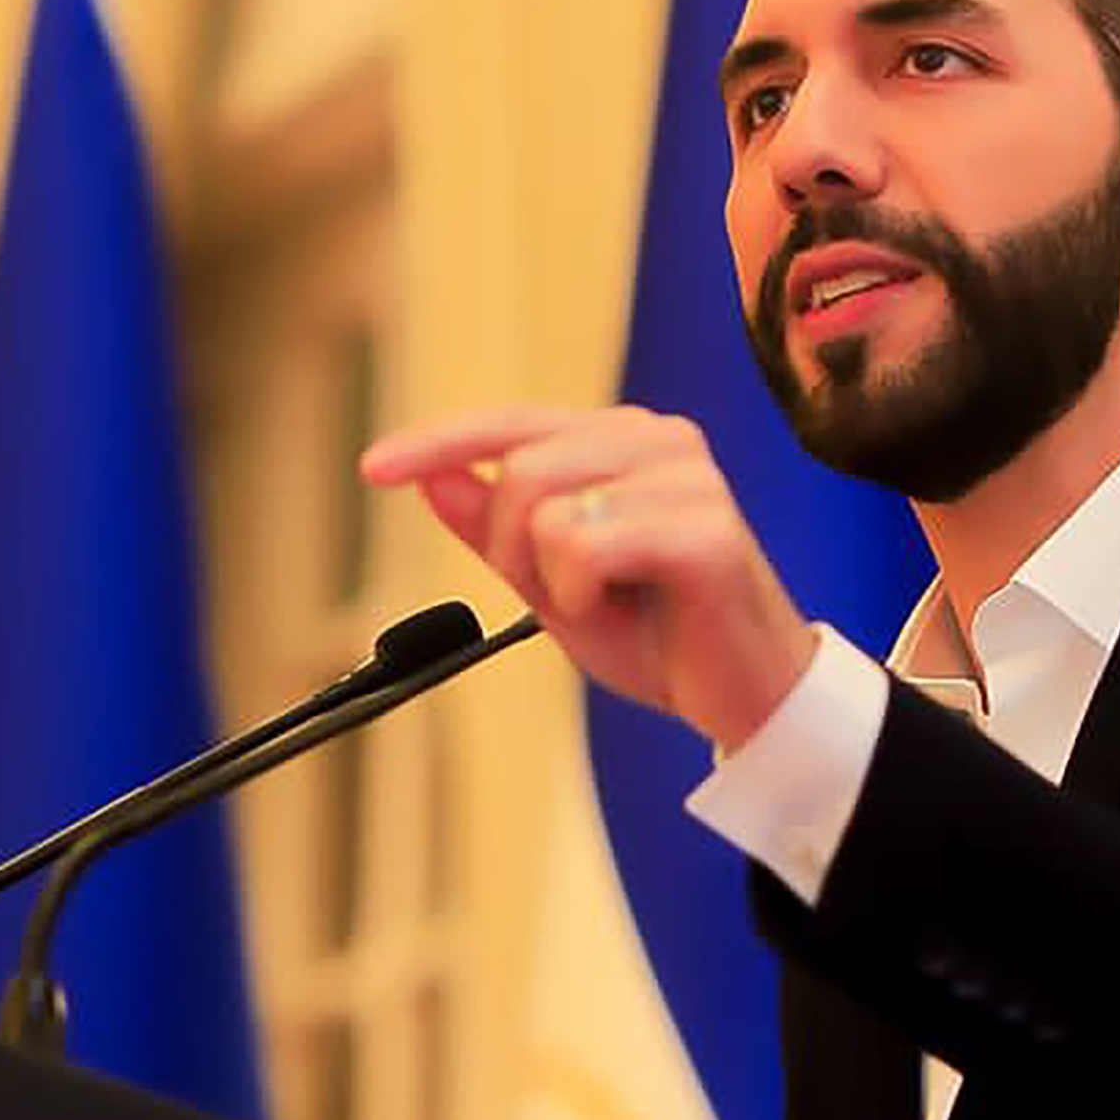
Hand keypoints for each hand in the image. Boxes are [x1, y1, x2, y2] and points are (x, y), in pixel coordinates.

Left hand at [359, 405, 818, 754]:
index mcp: (622, 439)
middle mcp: (657, 439)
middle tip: (569, 596)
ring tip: (610, 601)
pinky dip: (584, 595)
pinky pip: (586, 547)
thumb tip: (432, 478)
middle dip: (513, 549)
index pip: (511, 424)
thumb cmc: (659, 633)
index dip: (437, 443)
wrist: (746, 695)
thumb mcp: (552, 582)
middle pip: (518, 471)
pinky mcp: (705, 526)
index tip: (373, 468)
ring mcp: (687, 476)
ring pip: (546, 510)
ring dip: (555, 579)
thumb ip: (495, 527)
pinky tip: (628, 607)